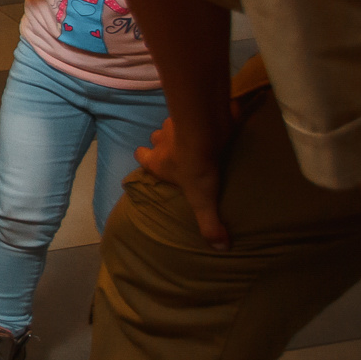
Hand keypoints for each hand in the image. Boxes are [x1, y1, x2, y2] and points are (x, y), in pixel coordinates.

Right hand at [136, 113, 230, 249]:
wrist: (206, 131)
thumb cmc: (197, 167)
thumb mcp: (203, 200)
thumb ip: (209, 224)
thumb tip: (220, 248)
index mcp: (156, 161)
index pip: (140, 156)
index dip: (146, 158)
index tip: (155, 162)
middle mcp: (160, 142)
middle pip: (154, 138)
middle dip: (163, 142)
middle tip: (180, 151)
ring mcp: (174, 123)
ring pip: (170, 124)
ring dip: (180, 129)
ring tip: (197, 136)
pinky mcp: (192, 111)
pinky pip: (192, 113)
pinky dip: (199, 118)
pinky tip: (213, 125)